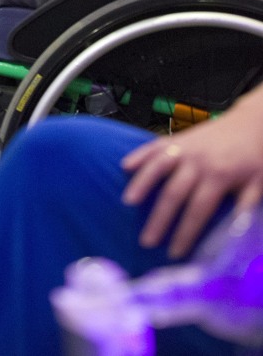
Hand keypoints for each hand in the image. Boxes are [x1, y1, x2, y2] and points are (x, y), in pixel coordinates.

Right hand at [121, 84, 262, 257]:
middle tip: (146, 241)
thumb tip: (233, 236)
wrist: (251, 123)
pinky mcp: (178, 137)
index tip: (174, 253)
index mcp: (219, 176)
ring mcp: (185, 147)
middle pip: (174, 193)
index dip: (185, 233)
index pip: (198, 210)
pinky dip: (139, 155)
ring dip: (142, 184)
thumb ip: (245, 208)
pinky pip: (155, 146)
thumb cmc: (254, 157)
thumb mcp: (257, 185)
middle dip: (159, 219)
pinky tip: (125, 166)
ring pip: (158, 166)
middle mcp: (198, 161)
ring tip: (128, 203)